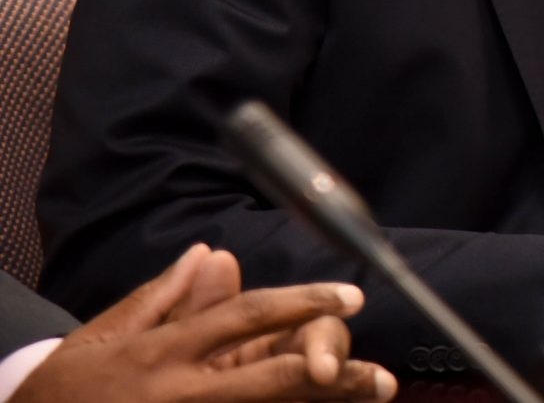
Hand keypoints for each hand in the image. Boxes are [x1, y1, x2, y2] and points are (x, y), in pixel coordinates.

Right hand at [16, 243, 395, 402]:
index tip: (352, 295)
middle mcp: (181, 394)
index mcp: (164, 353)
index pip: (247, 317)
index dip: (305, 302)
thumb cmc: (65, 393)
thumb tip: (211, 254)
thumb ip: (164, 297)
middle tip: (379, 375)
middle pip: (271, 381)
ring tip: (365, 399)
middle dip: (332, 376)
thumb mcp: (105, 337)